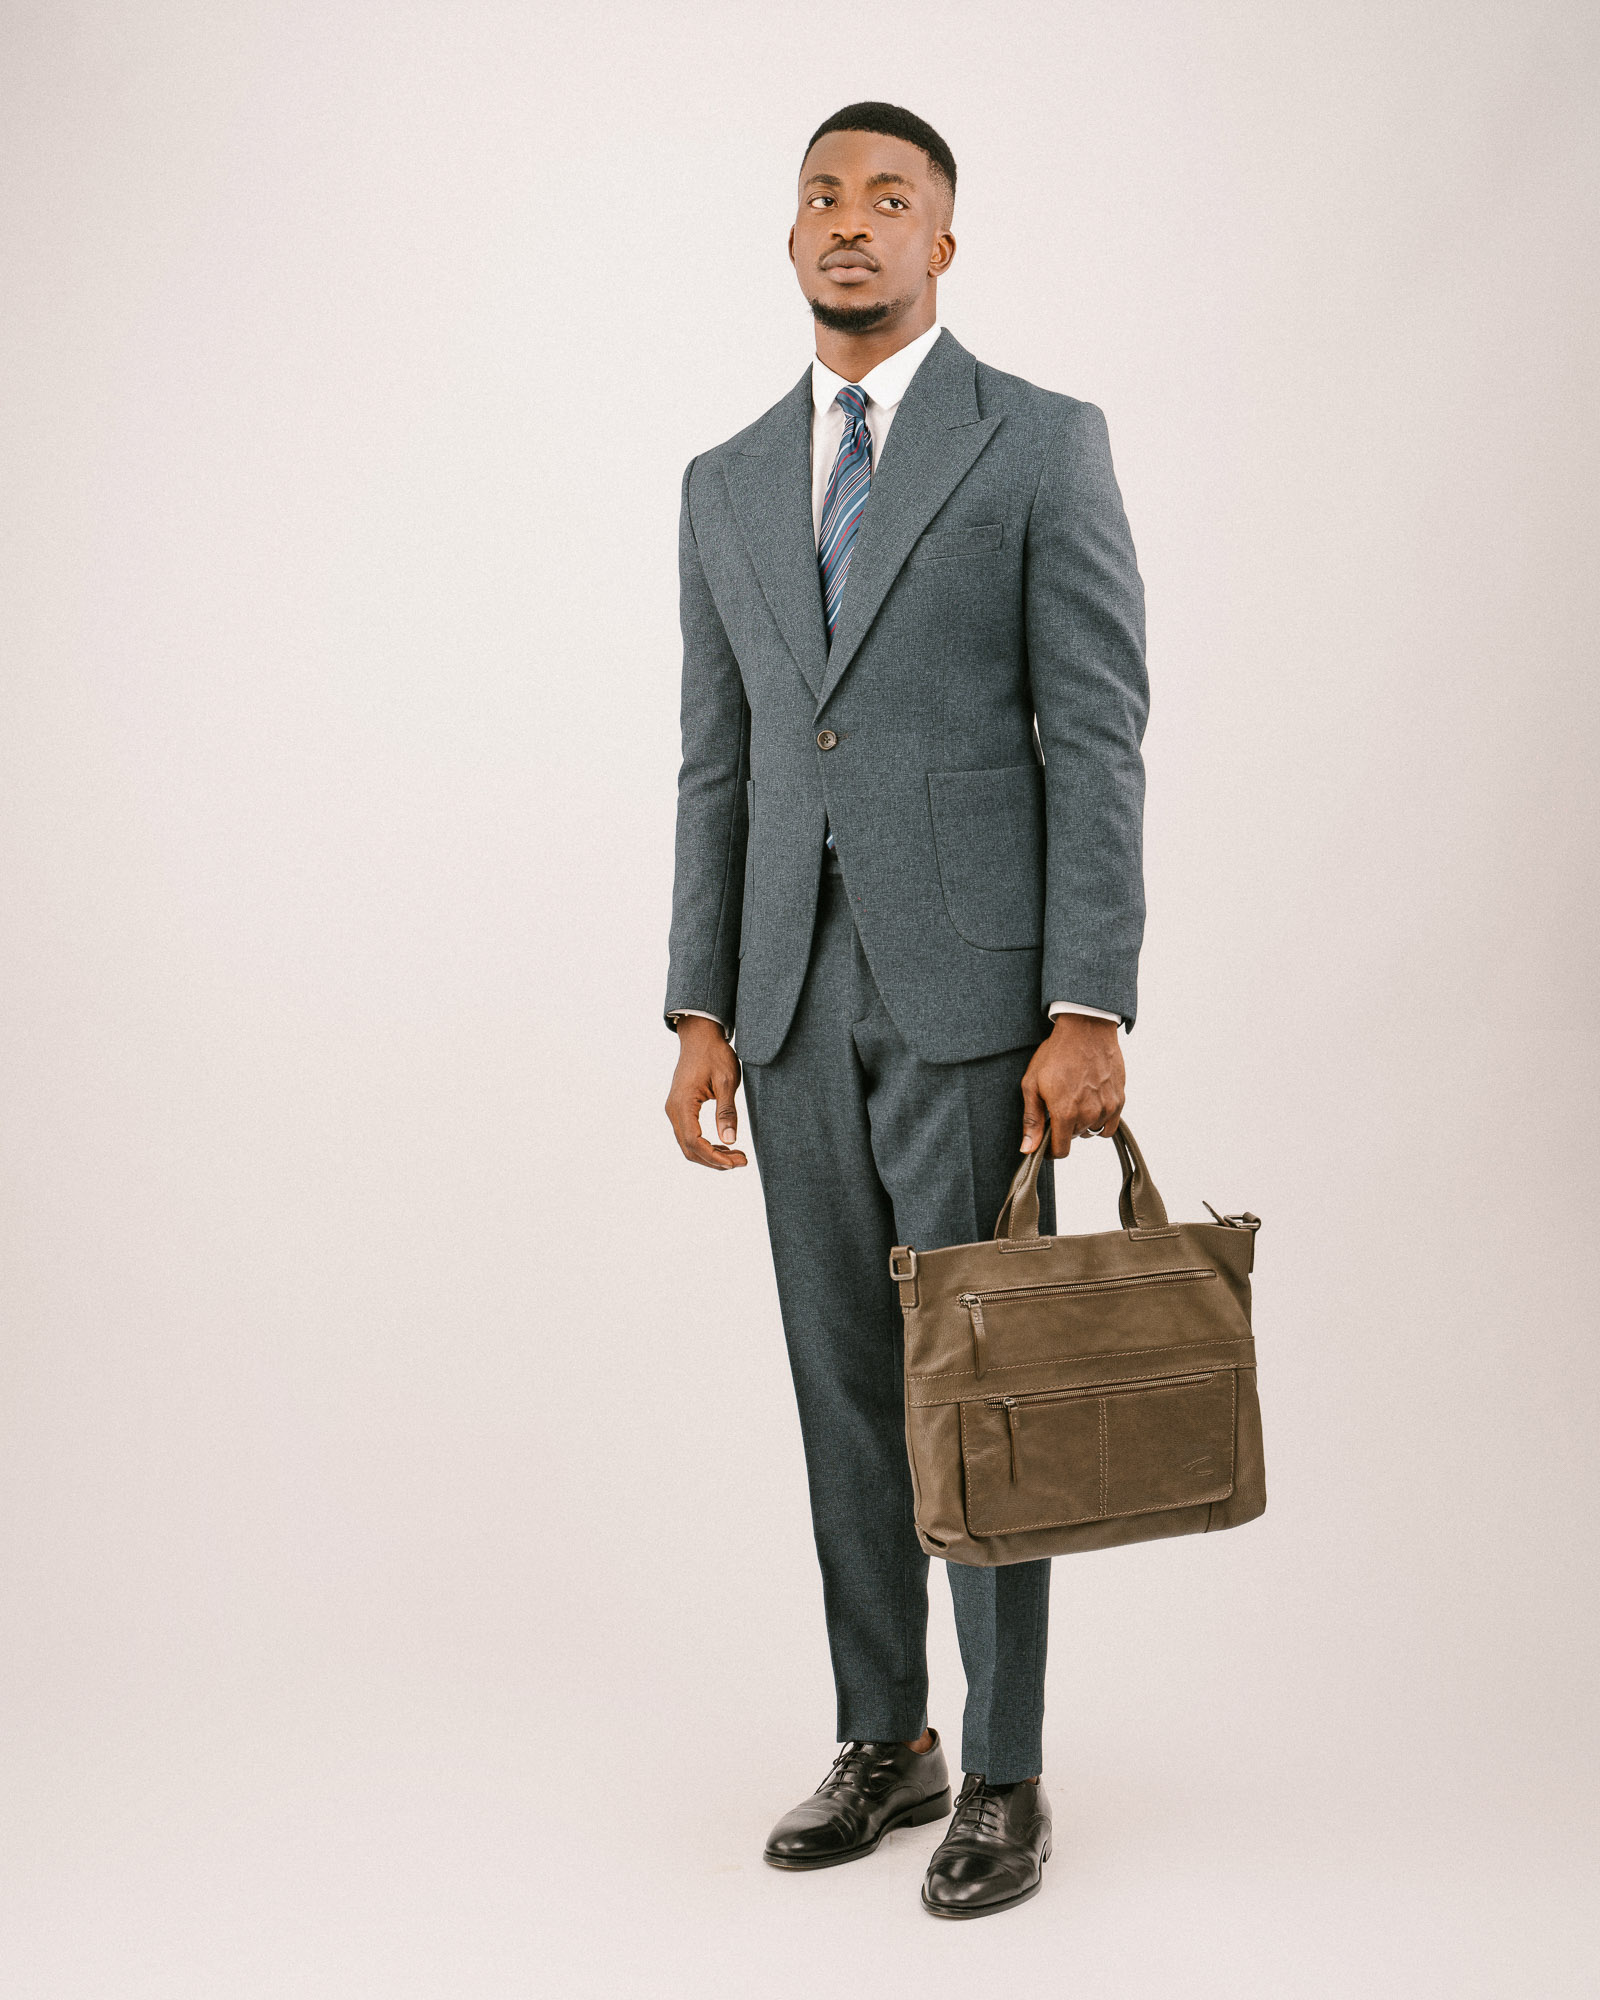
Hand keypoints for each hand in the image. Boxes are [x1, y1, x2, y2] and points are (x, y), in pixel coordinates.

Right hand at [665, 1016, 748, 1168]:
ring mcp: (674, 1109)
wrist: (700, 1037)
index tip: (735, 1162)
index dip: (714, 1157)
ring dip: (711, 1155)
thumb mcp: (727, 1081)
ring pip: (688, 1145)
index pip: (693, 1141)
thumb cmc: (715, 1054)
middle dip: (714, 1160)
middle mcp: (673, 1109)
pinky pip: (689, 1134)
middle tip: (741, 1161)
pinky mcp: (680, 1108)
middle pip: (689, 1149)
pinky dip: (705, 1145)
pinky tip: (724, 1146)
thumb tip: (729, 1140)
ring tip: (736, 1156)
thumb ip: (727, 1111)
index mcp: (683, 1103)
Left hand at [1019, 1014, 1124, 1158]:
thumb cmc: (1055, 1053)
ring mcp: (1107, 1107)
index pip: (1061, 1150)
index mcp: (1065, 1112)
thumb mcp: (1032, 1084)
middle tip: (1058, 1104)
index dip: (1051, 1151)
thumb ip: (1032, 1120)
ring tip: (1075, 1098)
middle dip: (1064, 1128)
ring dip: (1082, 1122)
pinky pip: (1109, 1125)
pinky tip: (1091, 1103)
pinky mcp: (1119, 1099)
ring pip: (1091, 1130)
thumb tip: (1028, 1149)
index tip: (1047, 1144)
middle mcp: (1089, 1113)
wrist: (1085, 1029)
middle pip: (1074, 1137)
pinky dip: (1099, 1120)